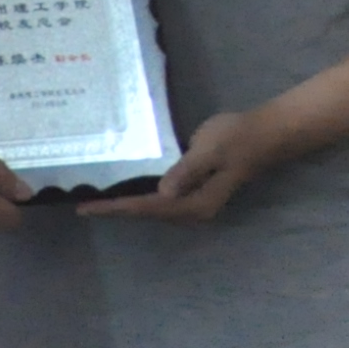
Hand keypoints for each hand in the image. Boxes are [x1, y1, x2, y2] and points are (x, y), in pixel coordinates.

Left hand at [85, 109, 276, 224]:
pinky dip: (140, 198)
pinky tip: (126, 190)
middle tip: (83, 207)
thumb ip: (187, 170)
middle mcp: (193, 211)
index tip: (88, 208)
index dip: (116, 208)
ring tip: (98, 202)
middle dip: (116, 211)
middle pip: (147, 214)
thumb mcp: (211, 150)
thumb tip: (163, 192)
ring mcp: (194, 203)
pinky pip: (160, 201)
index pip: (148, 208)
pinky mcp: (194, 192)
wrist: (264, 133)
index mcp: (196, 204)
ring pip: (152, 210)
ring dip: (126, 207)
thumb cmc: (237, 137)